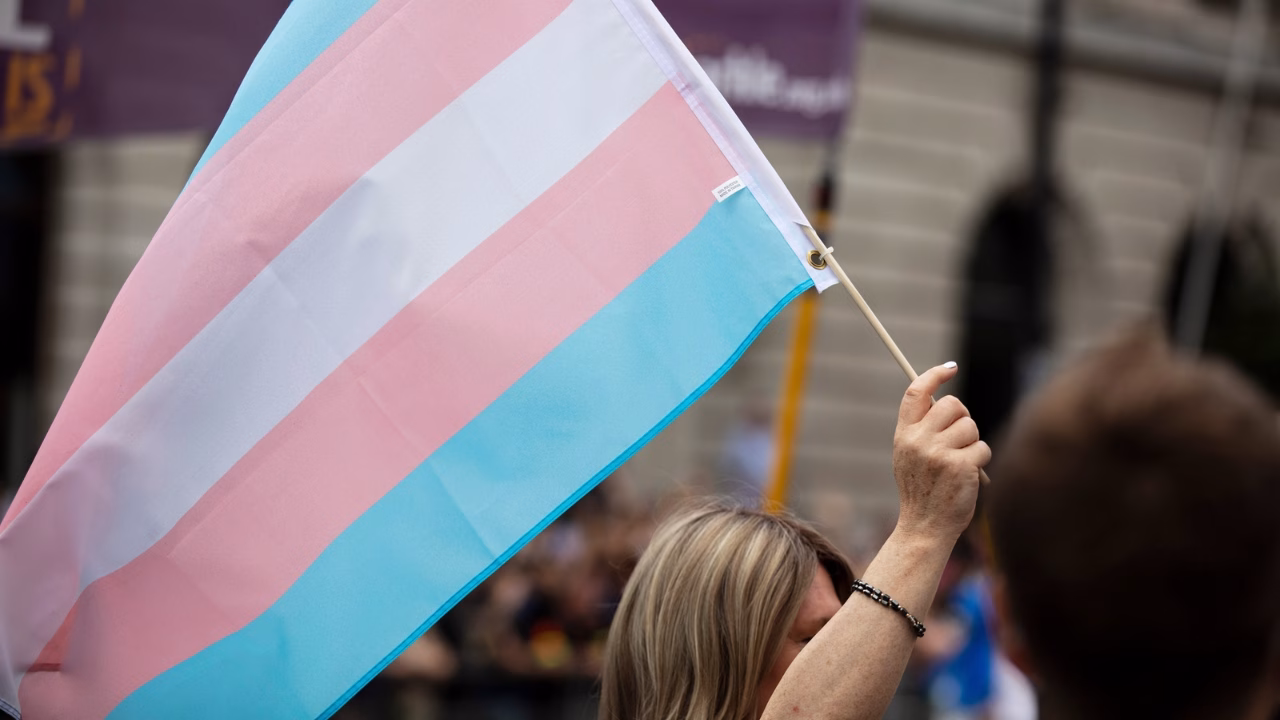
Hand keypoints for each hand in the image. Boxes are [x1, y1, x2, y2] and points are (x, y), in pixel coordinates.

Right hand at [892, 363, 990, 544]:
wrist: (925, 527)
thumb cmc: (922, 491)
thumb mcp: (910, 457)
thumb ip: (923, 430)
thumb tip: (949, 403)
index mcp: (903, 435)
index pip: (915, 392)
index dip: (934, 374)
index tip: (950, 368)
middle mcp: (918, 440)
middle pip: (952, 404)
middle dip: (963, 417)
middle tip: (961, 438)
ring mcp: (938, 452)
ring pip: (971, 426)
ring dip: (973, 443)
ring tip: (961, 464)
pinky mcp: (960, 465)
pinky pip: (982, 448)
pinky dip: (981, 461)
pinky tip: (968, 476)